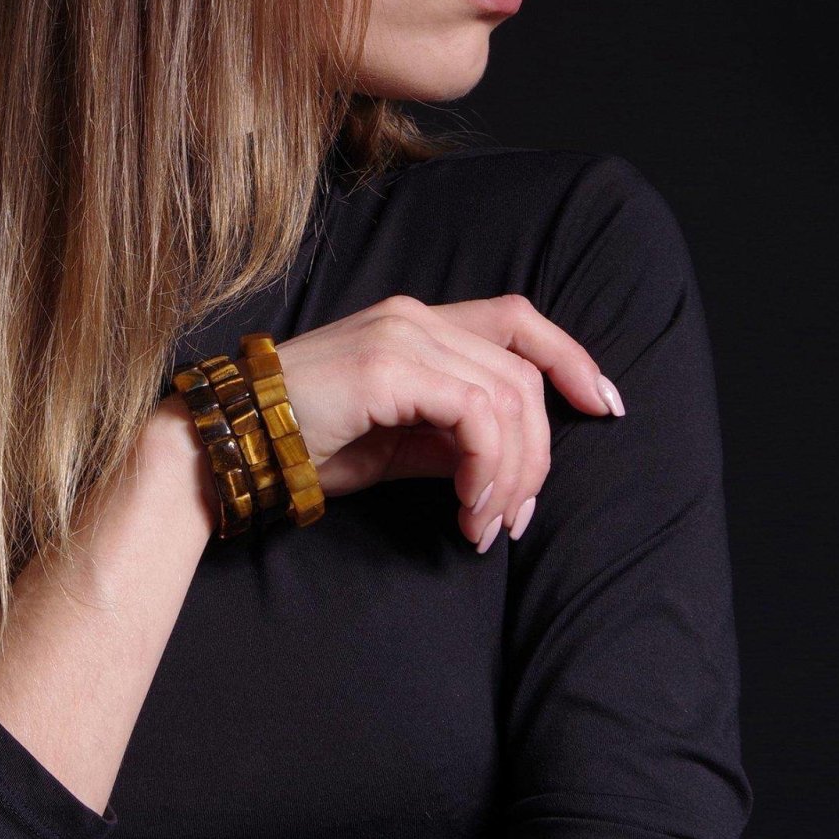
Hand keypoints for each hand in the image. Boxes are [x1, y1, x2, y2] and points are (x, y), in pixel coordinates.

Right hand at [249, 293, 623, 551]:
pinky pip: (476, 415)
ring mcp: (402, 334)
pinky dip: (488, 467)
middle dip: (538, 454)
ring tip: (486, 523)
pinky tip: (469, 507)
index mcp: (416, 323)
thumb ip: (453, 439)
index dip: (572, 357)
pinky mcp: (390, 365)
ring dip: (512, 472)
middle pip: (523, 373)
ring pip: (508, 395)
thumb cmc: (304, 443)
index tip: (605, 407)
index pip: (518, 321)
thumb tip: (507, 466)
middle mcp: (414, 315)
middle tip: (515, 518)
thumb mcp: (397, 442)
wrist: (233, 443)